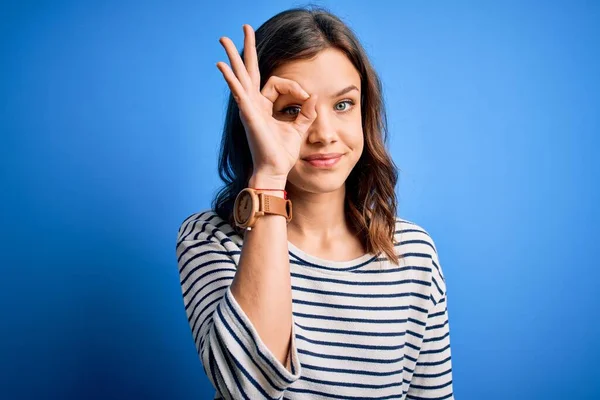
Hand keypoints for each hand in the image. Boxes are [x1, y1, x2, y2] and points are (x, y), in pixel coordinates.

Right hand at [216, 24, 317, 187]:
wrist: (275, 170)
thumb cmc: (282, 154)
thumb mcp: (299, 129)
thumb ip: (306, 112)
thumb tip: (315, 96)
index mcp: (265, 106)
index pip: (278, 83)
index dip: (296, 87)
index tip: (308, 99)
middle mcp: (254, 104)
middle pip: (249, 70)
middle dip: (247, 49)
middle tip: (244, 27)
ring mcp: (249, 108)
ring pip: (240, 77)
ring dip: (233, 57)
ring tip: (224, 40)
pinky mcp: (248, 115)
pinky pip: (239, 93)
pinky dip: (231, 79)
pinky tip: (223, 66)